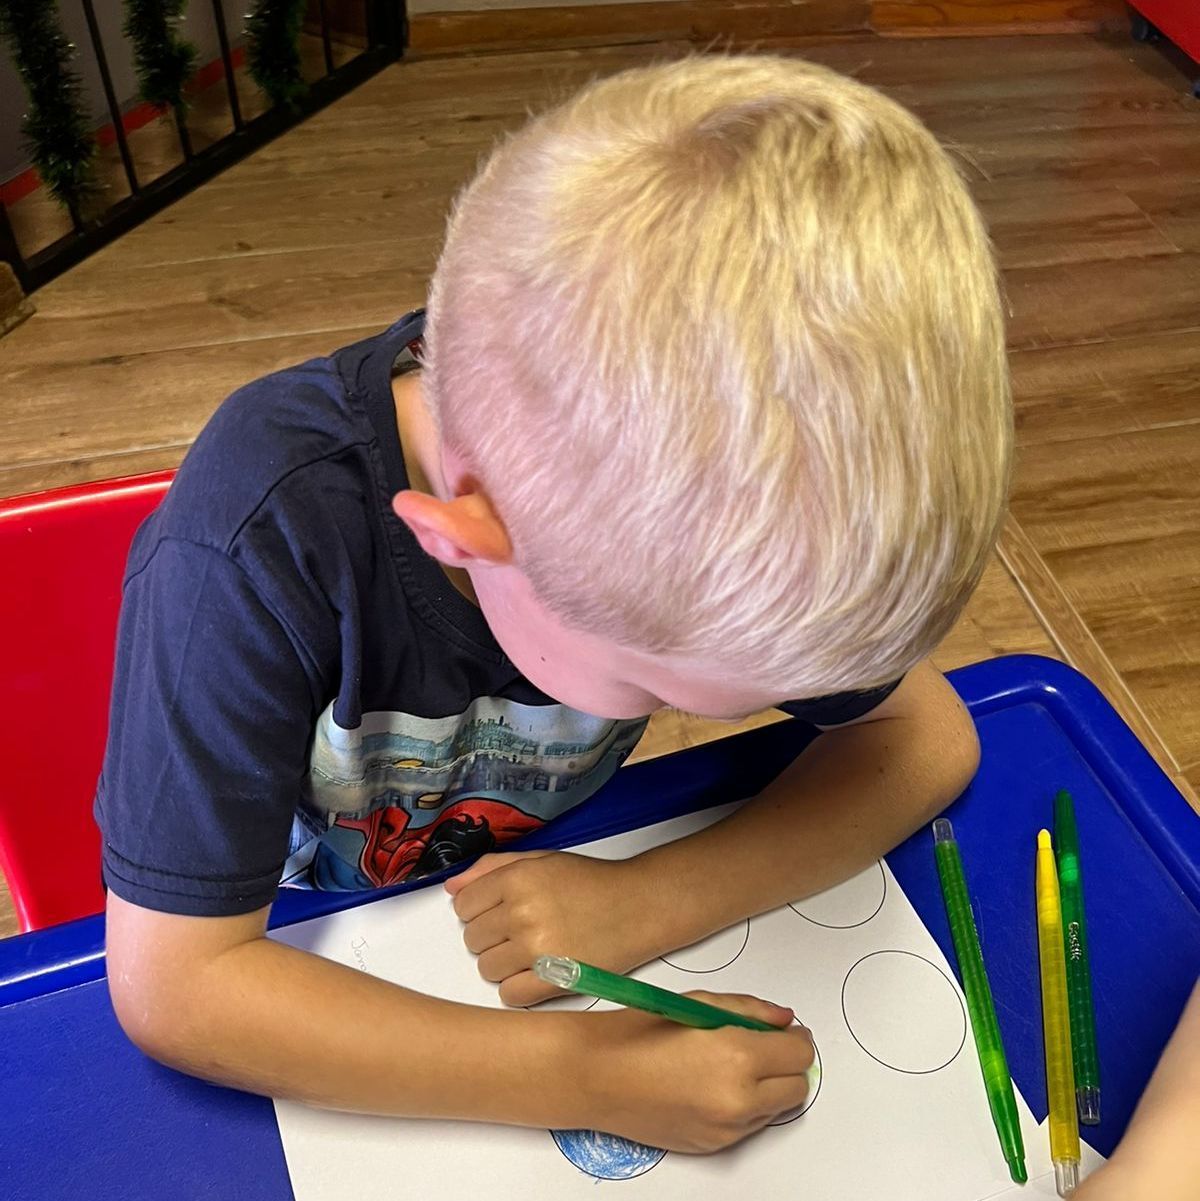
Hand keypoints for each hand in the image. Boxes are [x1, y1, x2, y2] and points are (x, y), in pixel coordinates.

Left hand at [445, 850, 653, 1005]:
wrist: (640, 905)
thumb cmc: (591, 882)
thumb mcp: (541, 861)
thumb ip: (492, 868)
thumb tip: (452, 888)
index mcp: (517, 879)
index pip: (464, 906)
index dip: (479, 910)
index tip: (498, 912)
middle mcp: (522, 913)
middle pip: (473, 939)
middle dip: (492, 936)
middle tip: (522, 930)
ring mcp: (536, 950)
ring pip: (487, 968)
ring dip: (504, 963)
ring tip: (533, 950)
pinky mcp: (553, 981)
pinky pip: (509, 995)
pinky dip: (519, 988)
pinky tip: (538, 971)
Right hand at [579, 991, 814, 1152]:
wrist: (597, 1077)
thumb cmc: (641, 1033)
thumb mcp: (699, 1003)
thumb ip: (750, 1010)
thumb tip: (784, 1019)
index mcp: (738, 1057)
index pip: (799, 1053)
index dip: (796, 1037)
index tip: (784, 1029)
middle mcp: (739, 1100)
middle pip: (798, 1087)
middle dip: (788, 1064)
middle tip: (764, 1045)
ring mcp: (727, 1129)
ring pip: (776, 1110)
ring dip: (768, 1087)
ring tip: (731, 1064)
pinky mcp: (714, 1146)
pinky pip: (749, 1126)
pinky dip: (745, 1106)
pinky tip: (713, 1084)